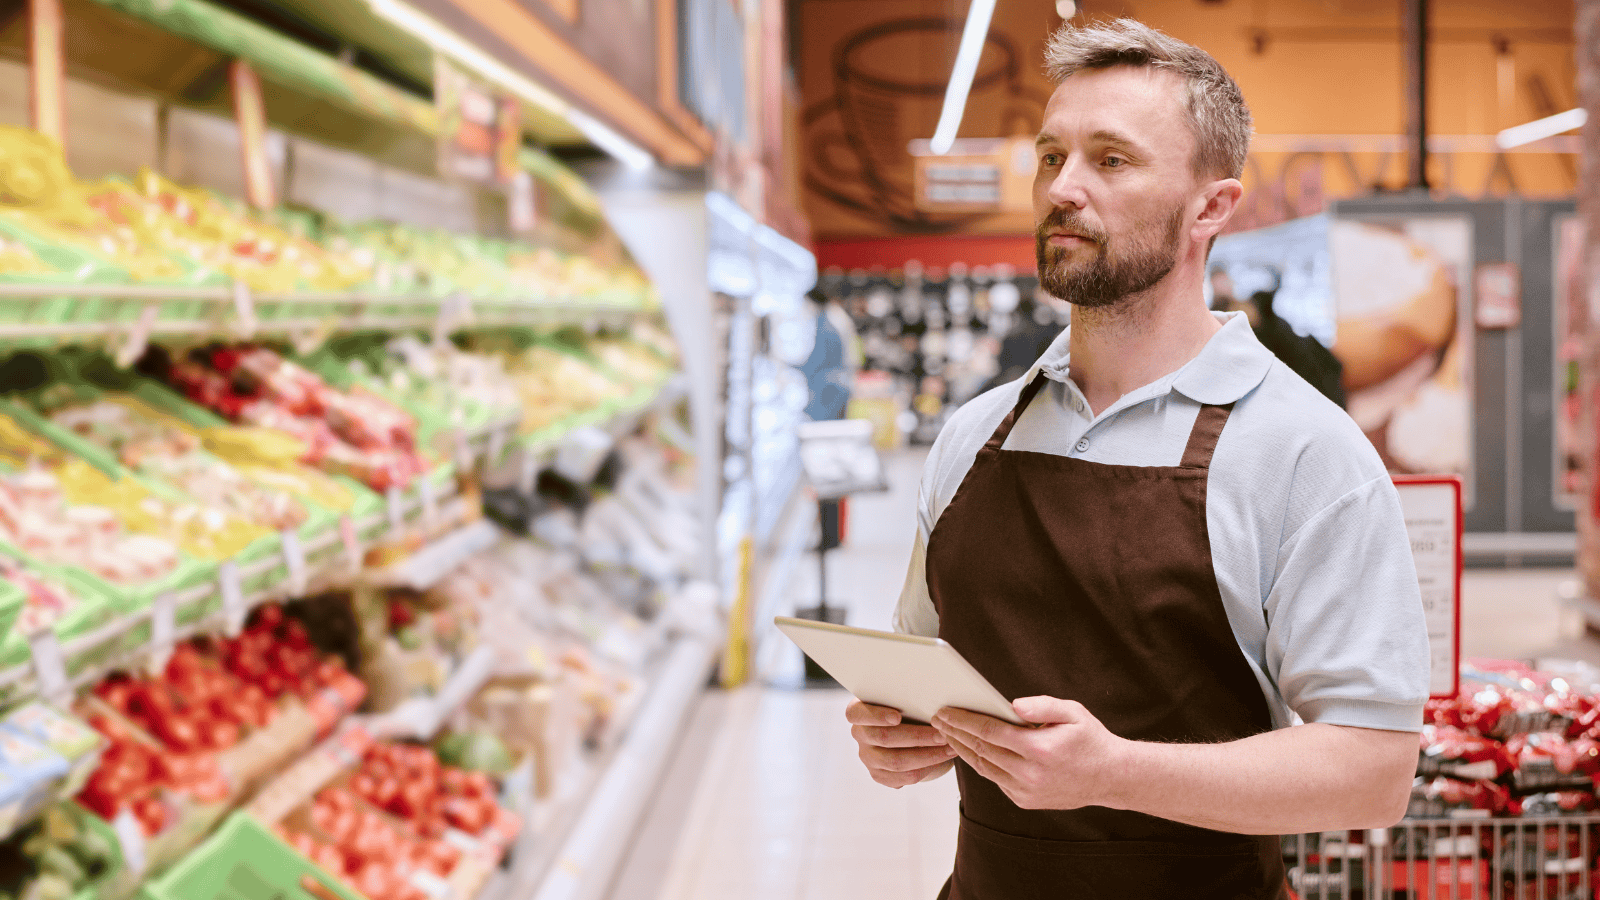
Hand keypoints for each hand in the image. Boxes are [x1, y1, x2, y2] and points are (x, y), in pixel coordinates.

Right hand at [846, 699, 956, 787]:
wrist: (905, 730)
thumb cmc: (904, 707)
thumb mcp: (901, 699)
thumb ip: (907, 698)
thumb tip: (933, 700)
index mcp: (858, 711)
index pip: (856, 714)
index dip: (876, 716)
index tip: (897, 717)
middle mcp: (859, 735)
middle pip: (884, 738)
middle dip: (917, 737)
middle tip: (941, 734)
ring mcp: (867, 757)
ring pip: (896, 762)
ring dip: (927, 755)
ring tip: (948, 747)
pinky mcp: (879, 775)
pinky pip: (903, 778)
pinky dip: (926, 769)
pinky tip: (941, 759)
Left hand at [932, 696, 1125, 809]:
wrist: (1110, 778)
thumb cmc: (1090, 740)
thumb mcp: (1072, 712)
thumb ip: (1041, 705)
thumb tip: (1011, 704)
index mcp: (1039, 749)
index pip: (990, 732)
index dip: (963, 721)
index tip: (945, 711)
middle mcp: (1030, 774)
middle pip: (981, 749)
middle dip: (956, 732)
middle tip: (937, 718)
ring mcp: (1026, 791)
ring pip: (984, 767)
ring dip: (963, 749)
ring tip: (948, 733)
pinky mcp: (1025, 801)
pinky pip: (996, 779)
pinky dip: (981, 763)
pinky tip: (971, 749)